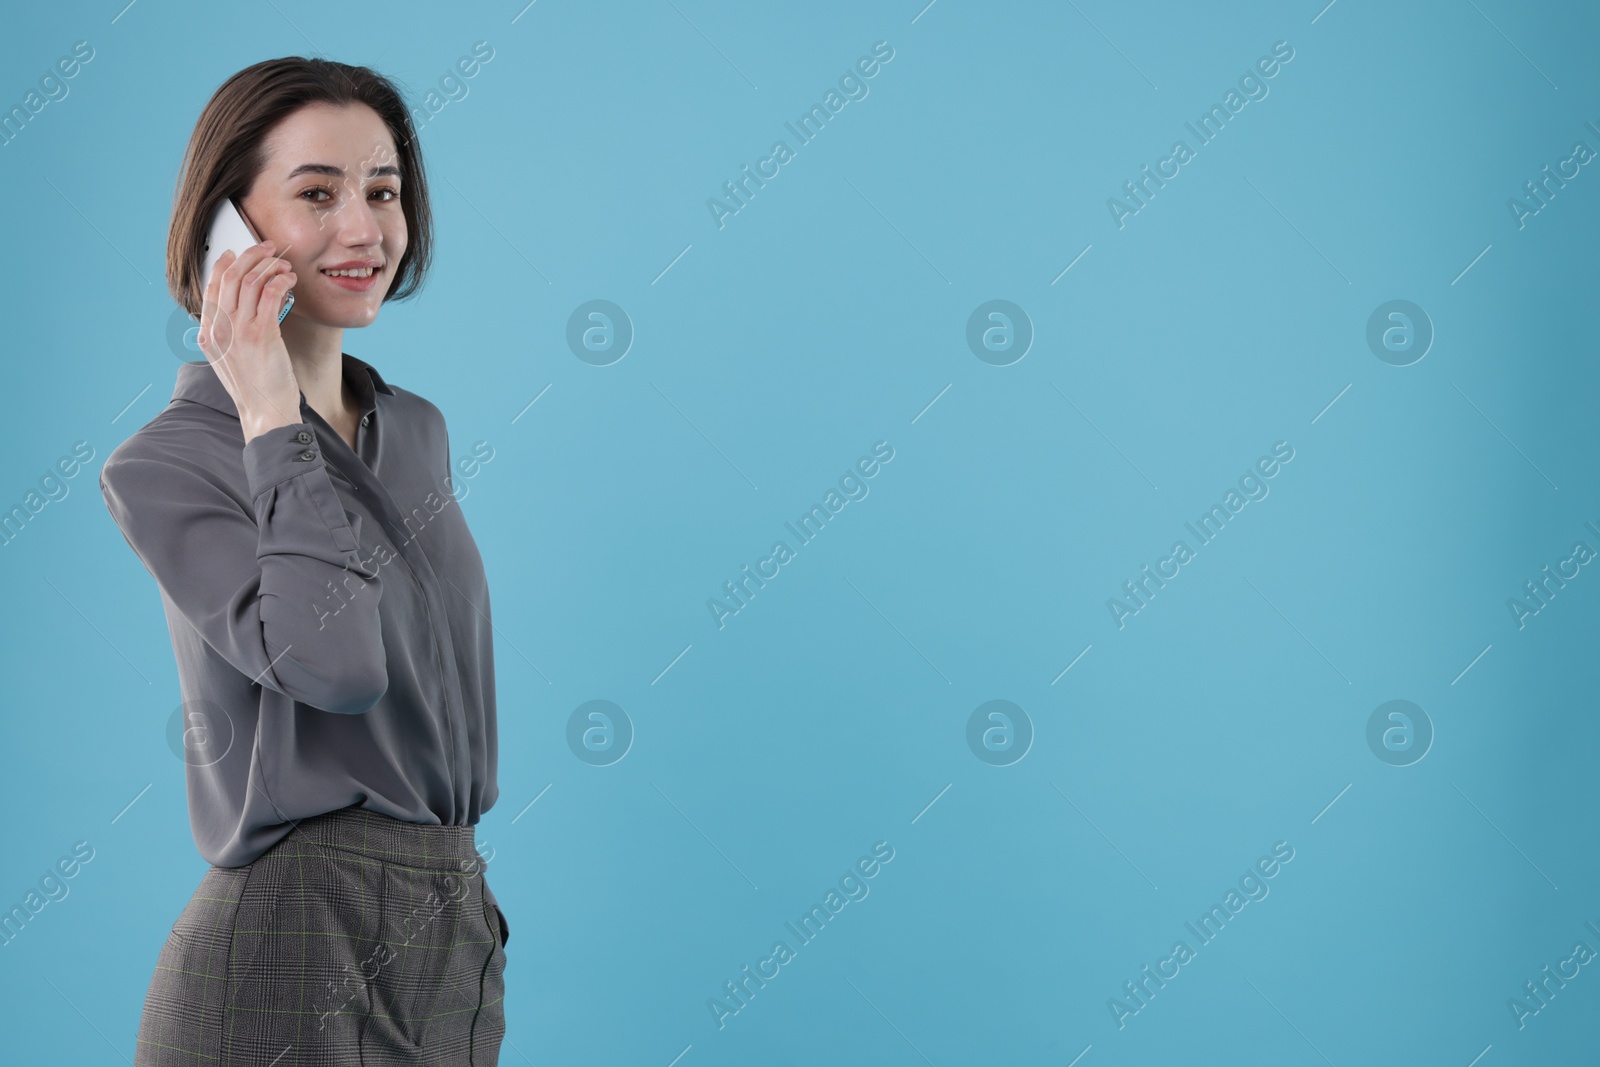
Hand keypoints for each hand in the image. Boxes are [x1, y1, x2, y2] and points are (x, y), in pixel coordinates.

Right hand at [196, 241, 301, 441]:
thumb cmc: (255, 388)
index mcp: (209, 334)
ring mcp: (238, 331)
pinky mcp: (261, 334)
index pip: (210, 287)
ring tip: (284, 265)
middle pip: (230, 277)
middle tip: (269, 248)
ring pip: (250, 281)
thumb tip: (238, 306)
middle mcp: (219, 329)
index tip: (237, 252)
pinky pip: (270, 294)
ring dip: (270, 267)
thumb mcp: (230, 358)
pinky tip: (290, 280)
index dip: (224, 264)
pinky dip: (281, 281)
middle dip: (251, 256)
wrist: (265, 412)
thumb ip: (228, 333)